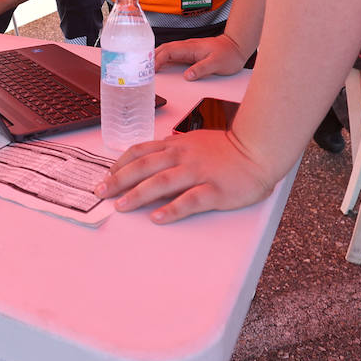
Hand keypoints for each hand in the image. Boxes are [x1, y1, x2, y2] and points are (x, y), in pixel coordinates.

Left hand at [94, 130, 275, 222]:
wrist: (258, 149)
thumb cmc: (227, 148)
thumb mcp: (194, 142)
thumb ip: (173, 150)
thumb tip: (150, 161)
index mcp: (177, 145)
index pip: (141, 151)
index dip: (120, 164)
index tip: (106, 176)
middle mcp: (183, 156)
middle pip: (144, 166)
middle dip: (119, 179)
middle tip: (101, 192)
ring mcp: (198, 172)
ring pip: (162, 181)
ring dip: (138, 194)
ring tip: (121, 206)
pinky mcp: (214, 190)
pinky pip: (190, 200)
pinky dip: (172, 209)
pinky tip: (157, 218)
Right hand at [154, 35, 246, 80]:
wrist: (236, 47)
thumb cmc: (228, 54)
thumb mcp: (217, 64)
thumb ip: (202, 69)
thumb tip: (187, 76)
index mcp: (190, 47)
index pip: (169, 51)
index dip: (158, 60)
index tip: (151, 69)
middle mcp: (187, 47)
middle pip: (164, 49)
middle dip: (151, 57)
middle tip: (142, 69)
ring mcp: (187, 49)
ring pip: (167, 51)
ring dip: (156, 57)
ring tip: (147, 68)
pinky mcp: (190, 54)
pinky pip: (173, 55)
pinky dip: (163, 59)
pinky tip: (160, 66)